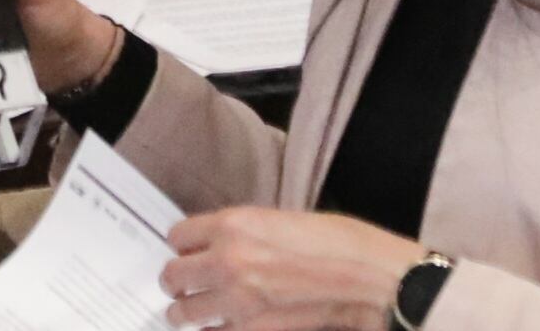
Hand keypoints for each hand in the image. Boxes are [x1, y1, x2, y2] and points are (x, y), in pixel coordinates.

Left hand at [162, 208, 425, 330]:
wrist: (366, 280)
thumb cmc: (339, 244)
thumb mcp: (283, 219)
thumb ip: (245, 232)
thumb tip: (223, 243)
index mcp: (234, 226)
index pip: (178, 235)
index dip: (184, 243)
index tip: (188, 249)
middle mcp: (226, 262)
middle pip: (172, 275)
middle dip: (177, 278)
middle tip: (182, 281)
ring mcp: (235, 301)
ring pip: (182, 311)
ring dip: (186, 309)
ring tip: (192, 309)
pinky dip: (213, 330)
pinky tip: (223, 324)